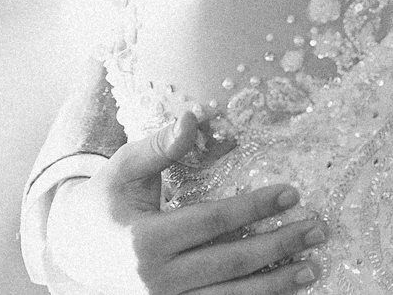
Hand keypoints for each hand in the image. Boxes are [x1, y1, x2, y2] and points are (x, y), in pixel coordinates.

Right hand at [48, 113, 327, 294]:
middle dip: (278, 245)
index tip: (291, 192)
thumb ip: (161, 145)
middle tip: (317, 228)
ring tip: (313, 267)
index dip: (254, 207)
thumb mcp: (126, 168)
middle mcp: (154, 280)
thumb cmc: (108, 201)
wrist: (74, 250)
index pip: (212, 221)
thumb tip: (196, 115)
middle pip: (229, 264)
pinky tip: (283, 291)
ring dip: (275, 284)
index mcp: (144, 240)